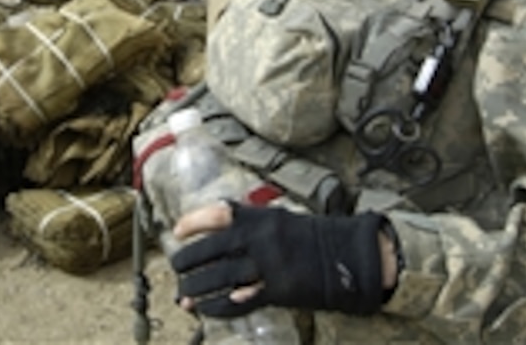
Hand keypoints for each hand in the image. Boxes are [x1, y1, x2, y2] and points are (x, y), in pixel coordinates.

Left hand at [170, 202, 386, 317]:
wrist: (348, 255)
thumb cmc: (313, 237)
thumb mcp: (280, 220)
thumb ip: (251, 226)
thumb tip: (219, 239)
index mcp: (260, 218)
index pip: (217, 215)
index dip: (194, 223)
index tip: (177, 231)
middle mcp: (260, 239)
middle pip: (212, 250)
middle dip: (188, 261)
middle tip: (176, 268)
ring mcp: (267, 265)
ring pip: (220, 278)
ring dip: (196, 289)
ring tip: (182, 296)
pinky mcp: (276, 291)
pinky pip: (238, 301)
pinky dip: (219, 307)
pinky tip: (206, 310)